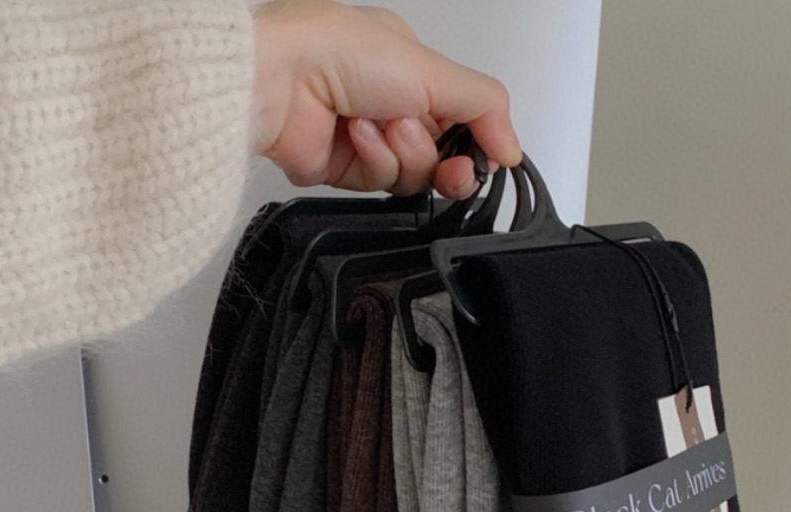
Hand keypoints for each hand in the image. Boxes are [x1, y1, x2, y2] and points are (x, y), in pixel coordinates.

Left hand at [252, 0, 521, 198]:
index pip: (462, 118)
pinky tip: (357, 135)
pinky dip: (373, 160)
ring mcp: (366, 138)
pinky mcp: (343, 169)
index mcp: (411, 68)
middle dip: (448, 163)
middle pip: (441, 156)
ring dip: (404, 152)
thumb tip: (512, 145)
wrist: (278, 79)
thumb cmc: (337, 50)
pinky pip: (378, 182)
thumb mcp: (432, 70)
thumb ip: (484, 107)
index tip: (489, 156)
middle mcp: (389, 102)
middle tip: (453, 168)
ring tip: (383, 124)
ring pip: (412, 174)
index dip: (478, 143)